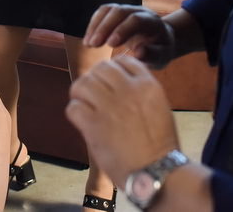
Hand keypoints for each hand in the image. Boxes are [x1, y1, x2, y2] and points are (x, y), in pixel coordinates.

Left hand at [66, 56, 179, 183]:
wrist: (155, 172)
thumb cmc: (159, 144)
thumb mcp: (158, 106)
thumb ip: (139, 90)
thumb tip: (118, 79)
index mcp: (147, 85)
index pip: (123, 61)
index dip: (113, 69)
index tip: (109, 81)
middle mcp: (128, 90)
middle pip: (101, 68)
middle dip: (95, 78)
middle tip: (93, 92)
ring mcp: (110, 107)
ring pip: (83, 83)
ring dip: (80, 93)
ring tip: (84, 103)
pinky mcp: (94, 125)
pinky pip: (74, 107)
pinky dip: (75, 112)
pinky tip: (82, 120)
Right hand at [84, 3, 175, 67]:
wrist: (160, 39)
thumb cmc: (160, 50)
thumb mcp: (162, 57)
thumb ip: (152, 55)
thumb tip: (139, 52)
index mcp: (152, 21)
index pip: (135, 19)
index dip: (122, 30)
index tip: (110, 45)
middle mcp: (139, 11)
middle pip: (119, 11)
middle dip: (104, 27)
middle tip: (94, 44)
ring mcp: (127, 9)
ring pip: (108, 10)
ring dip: (96, 25)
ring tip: (88, 44)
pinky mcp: (117, 13)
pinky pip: (102, 13)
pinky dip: (93, 25)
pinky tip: (88, 40)